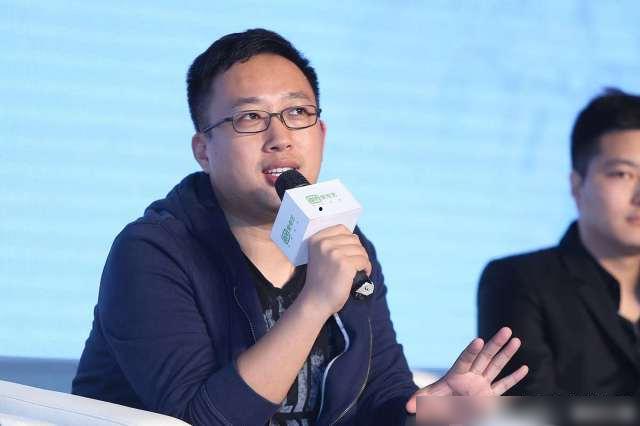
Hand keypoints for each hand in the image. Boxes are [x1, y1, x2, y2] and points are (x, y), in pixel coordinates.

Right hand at [300, 225, 371, 316]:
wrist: (316, 301)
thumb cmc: (321, 280)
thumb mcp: (320, 257)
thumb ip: (332, 245)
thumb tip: (355, 238)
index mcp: (316, 239)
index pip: (341, 228)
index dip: (350, 239)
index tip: (350, 252)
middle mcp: (324, 244)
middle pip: (353, 239)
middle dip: (358, 251)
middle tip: (356, 264)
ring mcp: (334, 253)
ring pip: (360, 250)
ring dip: (363, 260)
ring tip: (359, 270)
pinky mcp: (345, 264)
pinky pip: (364, 261)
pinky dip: (367, 268)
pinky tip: (362, 274)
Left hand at [406, 327, 527, 412]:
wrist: (443, 410)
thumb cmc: (434, 404)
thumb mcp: (428, 401)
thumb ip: (421, 401)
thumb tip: (407, 406)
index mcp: (456, 376)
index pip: (465, 360)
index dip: (471, 351)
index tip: (479, 340)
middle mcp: (471, 376)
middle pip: (485, 357)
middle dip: (495, 344)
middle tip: (506, 329)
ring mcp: (481, 385)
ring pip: (496, 367)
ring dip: (507, 354)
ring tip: (516, 339)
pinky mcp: (489, 396)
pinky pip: (504, 386)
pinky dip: (513, 378)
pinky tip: (524, 368)